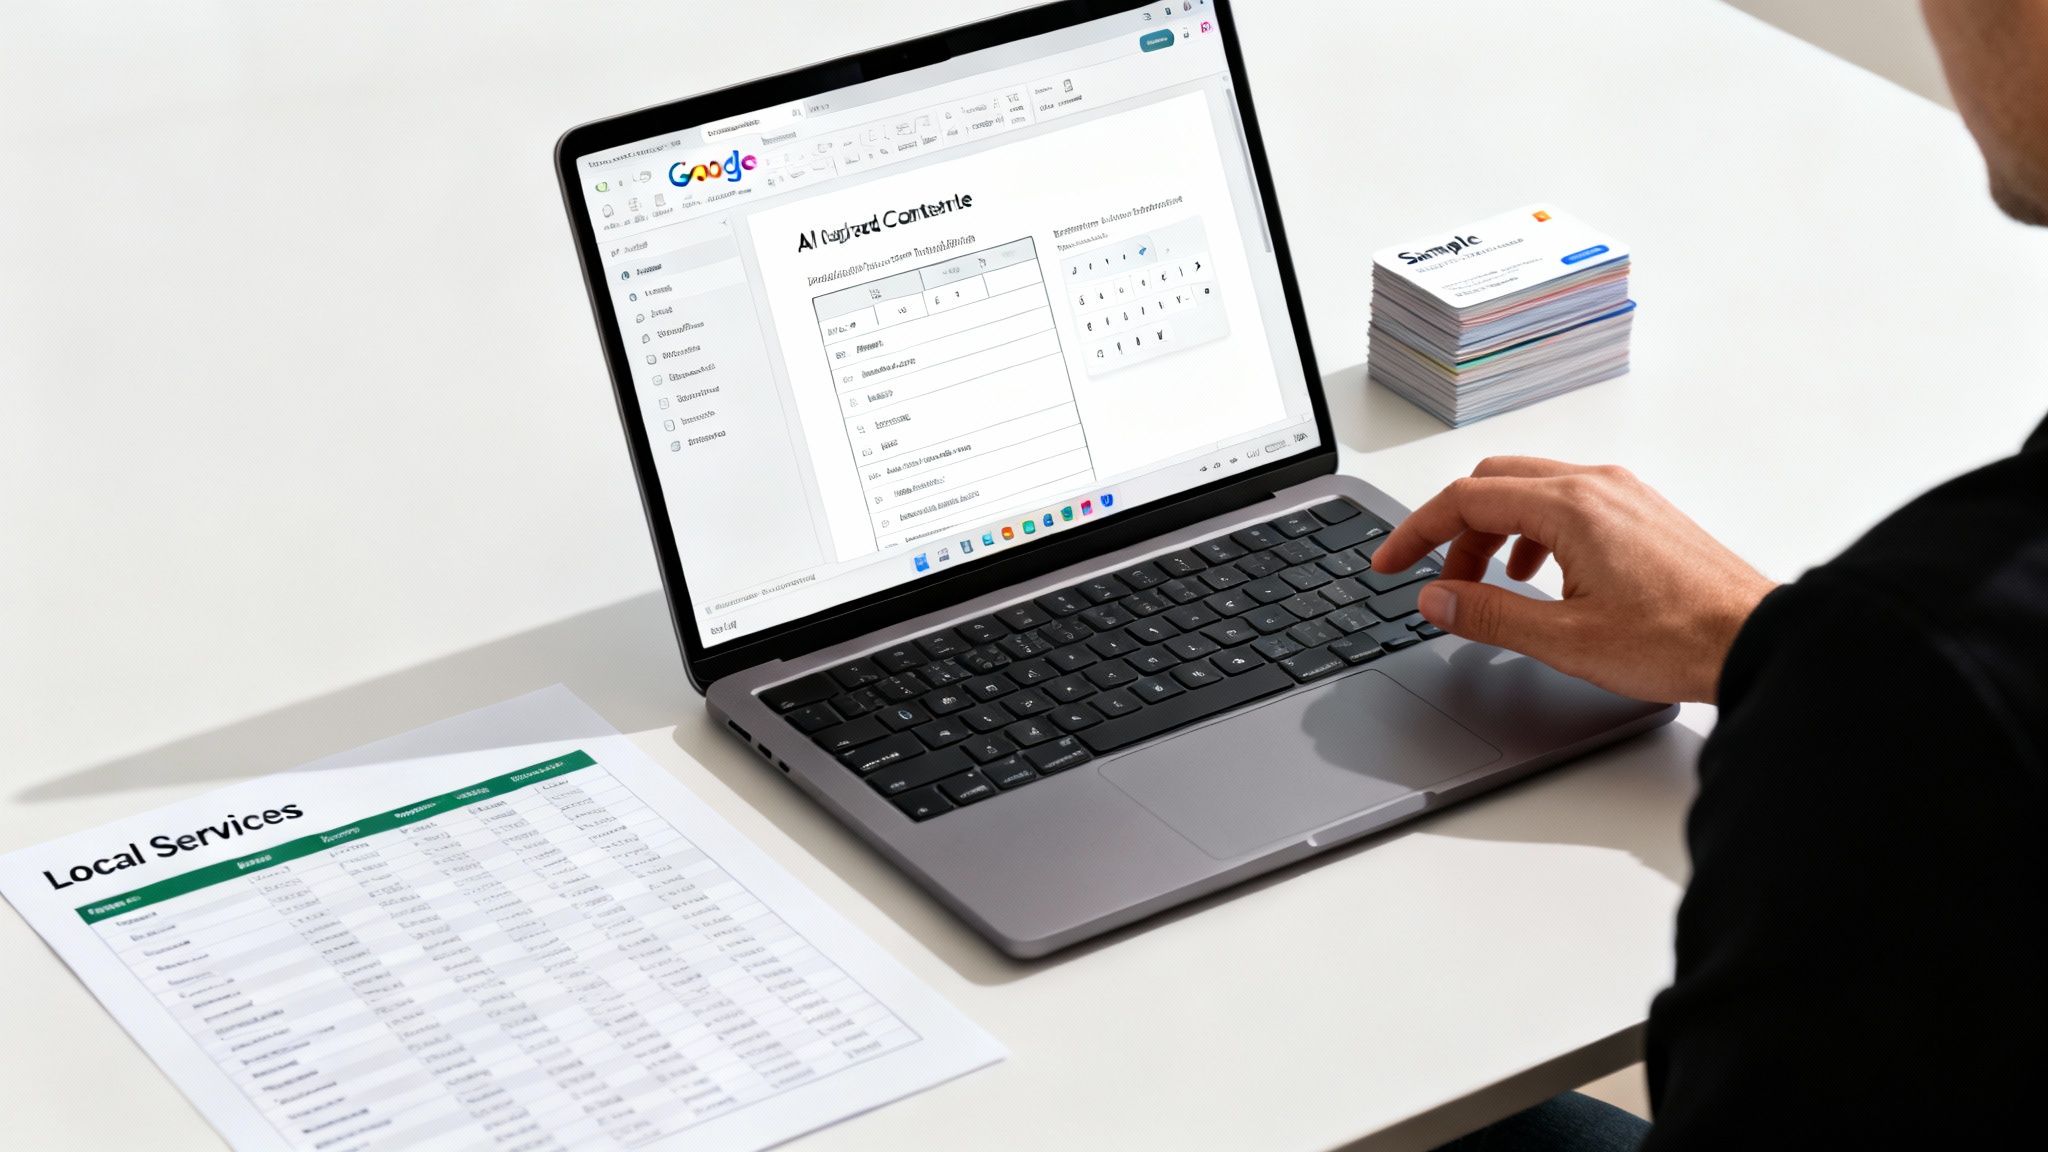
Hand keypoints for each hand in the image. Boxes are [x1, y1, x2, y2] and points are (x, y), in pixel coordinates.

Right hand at [1370, 457, 1776, 703]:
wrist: (1756, 641)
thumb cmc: (1678, 639)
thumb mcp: (1564, 640)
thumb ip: (1488, 615)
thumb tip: (1435, 600)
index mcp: (1570, 506)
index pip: (1464, 500)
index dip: (1415, 532)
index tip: (1390, 564)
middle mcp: (1596, 485)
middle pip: (1492, 484)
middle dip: (1452, 530)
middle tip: (1436, 578)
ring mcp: (1623, 493)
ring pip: (1530, 490)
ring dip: (1493, 531)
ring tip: (1486, 585)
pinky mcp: (1642, 511)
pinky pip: (1567, 502)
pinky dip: (1532, 531)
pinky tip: (1540, 578)